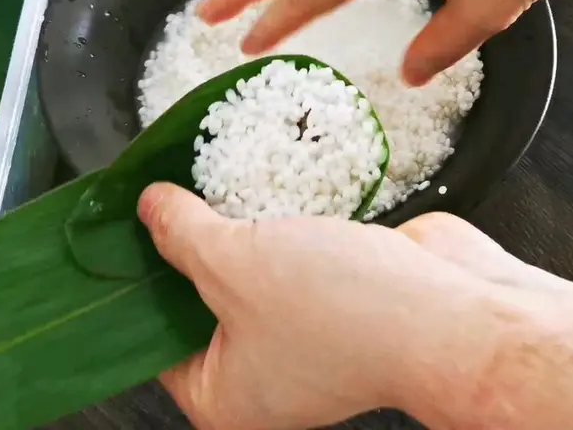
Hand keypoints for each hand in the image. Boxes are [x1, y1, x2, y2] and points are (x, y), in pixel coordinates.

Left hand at [136, 182, 572, 429]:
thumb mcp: (235, 264)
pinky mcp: (333, 294)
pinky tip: (253, 181)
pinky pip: (287, 253)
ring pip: (245, 271)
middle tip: (157, 194)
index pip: (149, 339)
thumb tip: (150, 209)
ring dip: (231, 227)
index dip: (131, 281)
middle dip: (183, 244)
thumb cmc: (348, 315)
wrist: (454, 313)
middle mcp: (261, 371)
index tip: (117, 231)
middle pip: (197, 298)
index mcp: (224, 396)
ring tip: (197, 176)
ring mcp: (300, 331)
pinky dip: (273, 223)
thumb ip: (182, 233)